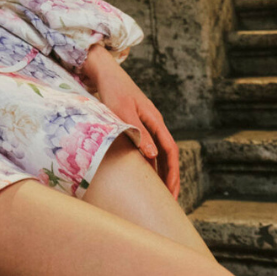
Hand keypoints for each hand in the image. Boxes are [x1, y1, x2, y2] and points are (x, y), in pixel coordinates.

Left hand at [81, 44, 180, 199]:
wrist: (103, 73)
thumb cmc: (113, 90)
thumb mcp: (124, 112)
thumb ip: (139, 133)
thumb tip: (153, 156)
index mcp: (155, 120)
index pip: (170, 151)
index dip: (172, 172)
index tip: (171, 192)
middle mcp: (154, 124)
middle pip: (168, 155)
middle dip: (170, 178)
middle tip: (168, 202)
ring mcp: (146, 125)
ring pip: (158, 154)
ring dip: (160, 173)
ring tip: (158, 195)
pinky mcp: (136, 127)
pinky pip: (147, 149)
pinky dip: (148, 164)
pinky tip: (143, 176)